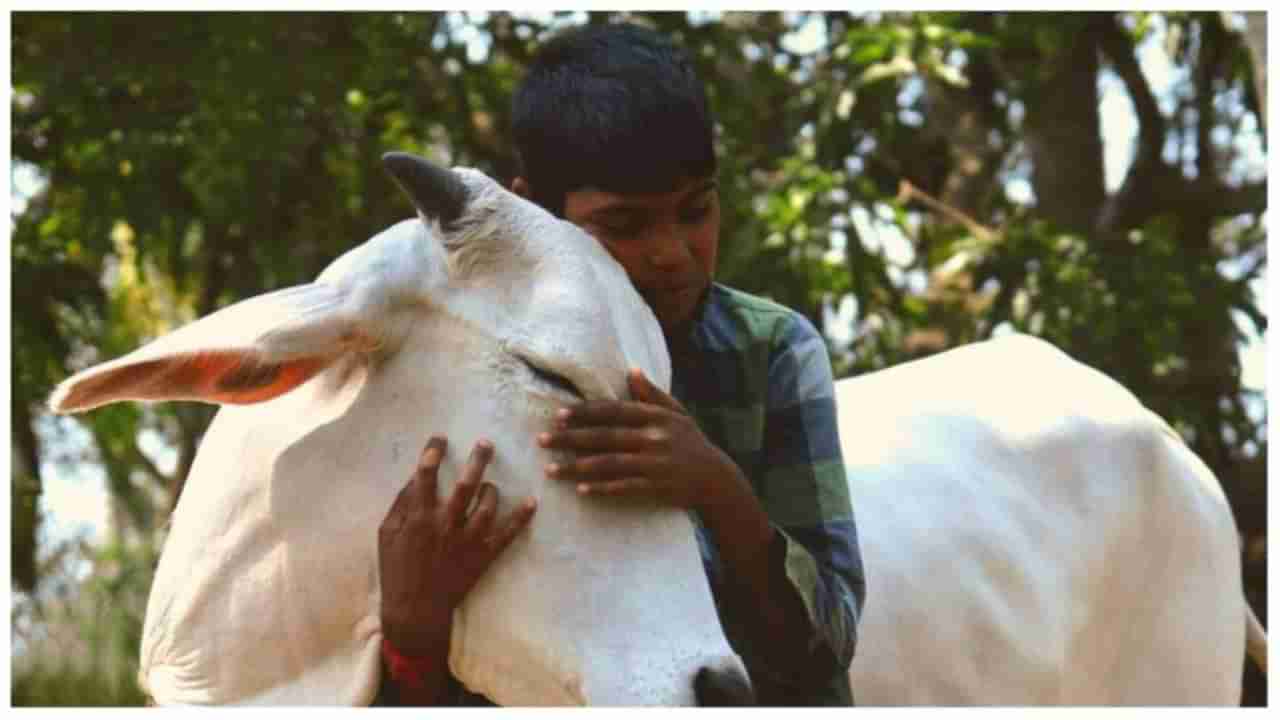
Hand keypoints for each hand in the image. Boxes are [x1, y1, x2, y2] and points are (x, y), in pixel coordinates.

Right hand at [378, 436, 536, 655]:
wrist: (415, 610)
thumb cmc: (397, 569)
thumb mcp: (387, 534)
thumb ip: (401, 504)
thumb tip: (416, 477)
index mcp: (419, 517)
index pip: (426, 475)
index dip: (433, 452)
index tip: (441, 438)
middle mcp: (445, 524)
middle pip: (465, 484)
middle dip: (477, 460)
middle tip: (487, 443)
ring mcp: (467, 540)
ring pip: (487, 505)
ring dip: (492, 490)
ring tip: (490, 484)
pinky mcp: (483, 556)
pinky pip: (507, 534)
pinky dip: (521, 518)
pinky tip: (532, 502)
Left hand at [537, 369, 738, 512]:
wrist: (716, 479)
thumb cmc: (691, 443)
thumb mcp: (677, 413)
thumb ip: (652, 394)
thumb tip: (631, 371)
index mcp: (655, 417)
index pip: (613, 411)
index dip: (584, 412)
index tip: (558, 415)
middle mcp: (654, 438)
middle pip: (604, 437)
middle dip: (570, 439)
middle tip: (542, 440)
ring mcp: (655, 464)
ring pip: (609, 464)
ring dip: (577, 467)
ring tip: (550, 469)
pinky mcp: (656, 487)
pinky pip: (623, 487)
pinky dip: (601, 488)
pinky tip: (580, 489)